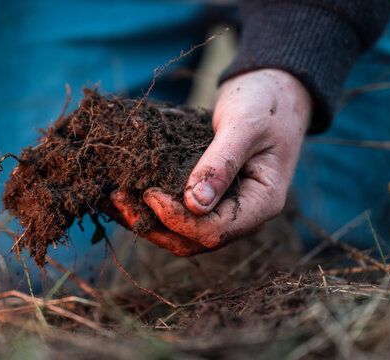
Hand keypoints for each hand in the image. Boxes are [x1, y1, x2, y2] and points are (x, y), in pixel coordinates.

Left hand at [112, 69, 311, 255]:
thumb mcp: (244, 127)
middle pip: (193, 240)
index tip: (149, 192)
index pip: (214, 231)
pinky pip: (180, 211)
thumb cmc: (266, 102)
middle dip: (153, 224)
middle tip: (118, 197)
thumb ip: (221, 164)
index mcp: (262, 203)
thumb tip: (194, 204)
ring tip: (114, 196)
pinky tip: (126, 189)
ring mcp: (226, 207)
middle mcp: (244, 215)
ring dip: (147, 219)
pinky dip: (152, 205)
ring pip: (182, 231)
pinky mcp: (211, 196)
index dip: (177, 218)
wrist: (275, 89)